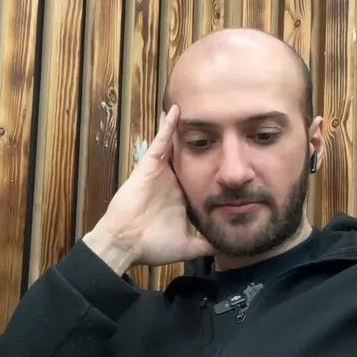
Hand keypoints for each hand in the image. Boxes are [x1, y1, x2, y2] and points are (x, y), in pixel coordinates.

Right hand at [85, 105, 212, 268]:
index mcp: (181, 197)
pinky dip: (167, 127)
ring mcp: (160, 172)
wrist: (126, 244)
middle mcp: (172, 181)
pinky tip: (176, 109)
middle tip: (216, 121)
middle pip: (190, 156)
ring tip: (197, 107)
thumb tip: (226, 249)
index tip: (230, 156)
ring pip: (176, 145)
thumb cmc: (152, 246)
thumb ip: (206, 246)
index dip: (214, 167)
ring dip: (184, 128)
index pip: (201, 177)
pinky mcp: (149, 166)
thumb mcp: (187, 247)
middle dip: (201, 140)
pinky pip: (160, 142)